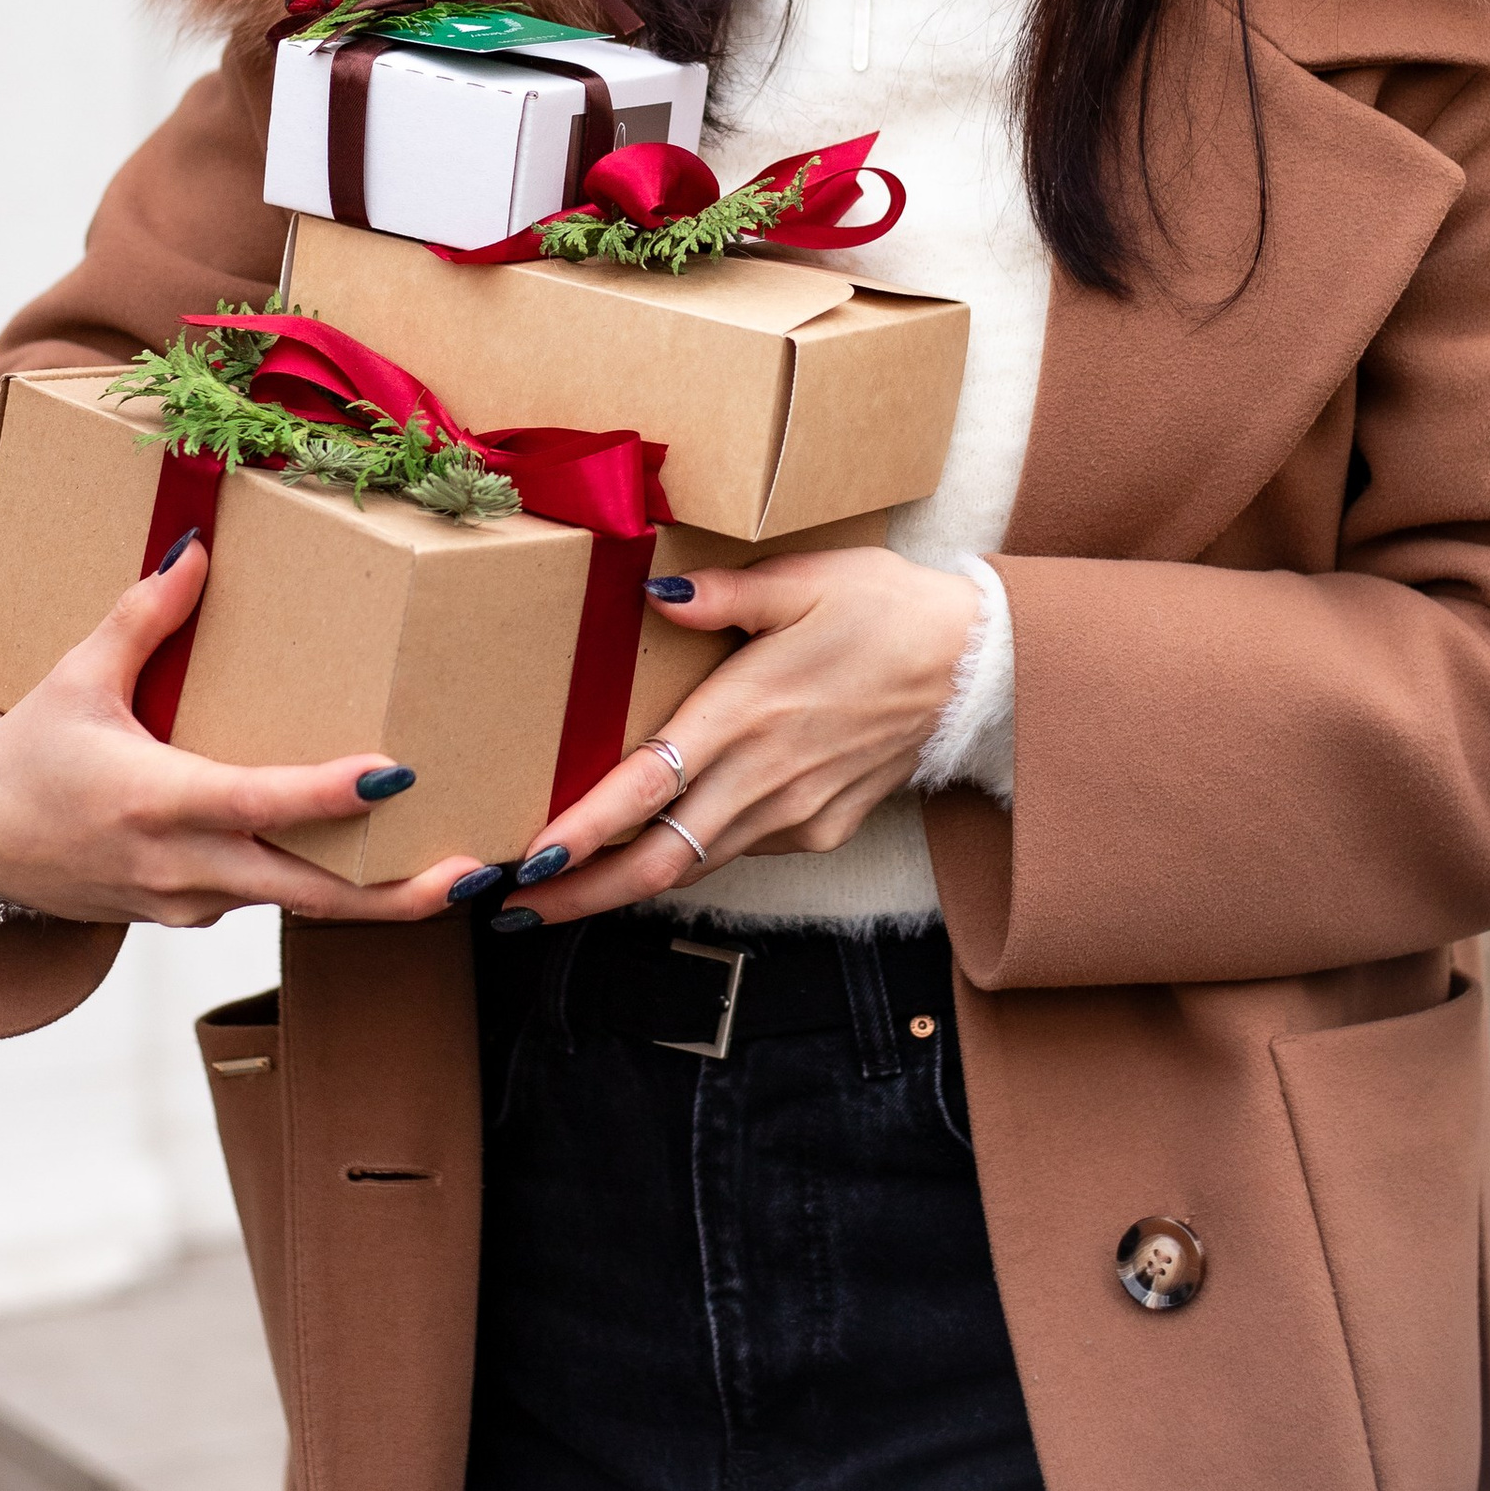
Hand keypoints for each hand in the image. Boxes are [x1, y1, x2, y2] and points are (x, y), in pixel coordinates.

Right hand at [0, 539, 509, 929]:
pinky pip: (269, 900)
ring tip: (458, 871)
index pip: (258, 803)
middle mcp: (180, 865)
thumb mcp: (75, 678)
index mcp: (153, 800)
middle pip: (306, 894)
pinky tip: (378, 863)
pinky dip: (323, 888)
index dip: (328, 796)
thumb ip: (142, 617)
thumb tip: (199, 547)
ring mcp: (189, 902)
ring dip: (374, 897)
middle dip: (395, 893)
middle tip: (475, 873)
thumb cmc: (27, 756)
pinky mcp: (192, 916)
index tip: (397, 774)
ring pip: (296, 905)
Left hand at [492, 545, 978, 926]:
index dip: (584, 831)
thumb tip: (650, 596)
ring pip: (694, 866)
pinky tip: (651, 852)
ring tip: (561, 894)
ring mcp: (796, 813)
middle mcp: (765, 776)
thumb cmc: (886, 610)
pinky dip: (688, 858)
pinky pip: (738, 851)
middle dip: (580, 893)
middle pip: (658, 858)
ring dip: (625, 884)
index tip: (530, 860)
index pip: (646, 786)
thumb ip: (723, 594)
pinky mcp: (820, 829)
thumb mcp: (806, 579)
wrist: (978, 667)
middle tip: (511, 911)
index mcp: (747, 711)